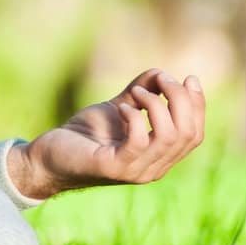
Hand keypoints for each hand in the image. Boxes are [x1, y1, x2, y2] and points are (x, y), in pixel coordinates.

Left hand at [15, 68, 205, 197]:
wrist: (48, 157)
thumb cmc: (84, 135)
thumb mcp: (119, 108)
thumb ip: (141, 92)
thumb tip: (161, 73)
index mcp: (160, 157)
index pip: (194, 135)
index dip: (198, 105)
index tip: (189, 78)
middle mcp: (153, 168)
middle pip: (188, 134)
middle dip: (181, 99)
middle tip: (161, 79)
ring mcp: (135, 171)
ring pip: (169, 136)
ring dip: (158, 105)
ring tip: (137, 93)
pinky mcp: (114, 167)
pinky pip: (139, 141)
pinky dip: (135, 118)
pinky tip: (121, 109)